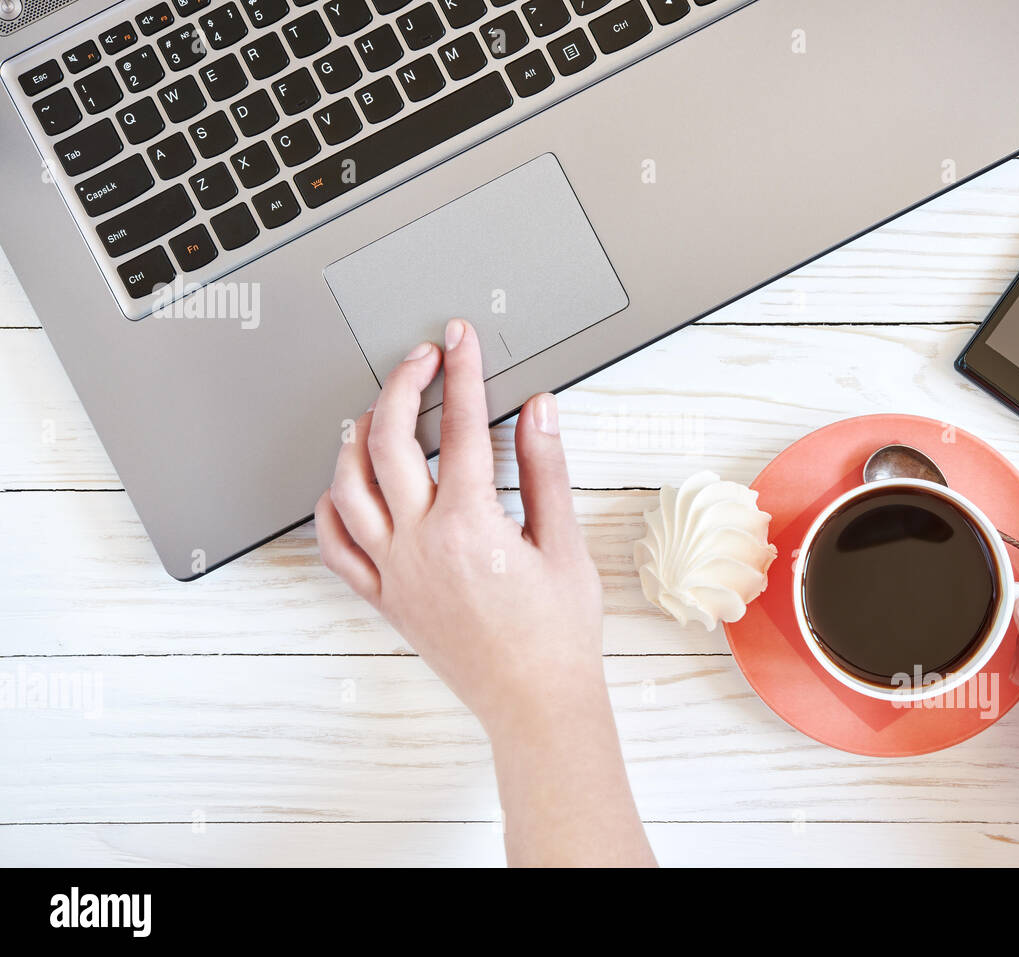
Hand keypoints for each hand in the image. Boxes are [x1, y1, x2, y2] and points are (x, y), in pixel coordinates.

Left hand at [315, 319, 653, 865]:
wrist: (536, 702)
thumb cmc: (557, 634)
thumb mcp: (564, 544)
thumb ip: (545, 471)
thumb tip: (538, 411)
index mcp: (469, 524)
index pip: (460, 426)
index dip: (462, 372)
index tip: (460, 339)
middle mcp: (420, 543)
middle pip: (390, 441)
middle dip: (402, 385)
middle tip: (423, 358)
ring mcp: (394, 572)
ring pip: (348, 487)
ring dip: (358, 437)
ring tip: (379, 409)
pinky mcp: (384, 599)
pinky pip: (335, 547)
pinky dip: (330, 507)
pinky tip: (343, 486)